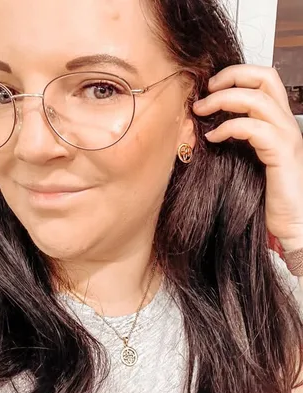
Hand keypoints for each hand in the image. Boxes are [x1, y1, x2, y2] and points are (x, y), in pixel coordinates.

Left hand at [192, 65, 302, 251]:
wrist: (291, 220)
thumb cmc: (264, 190)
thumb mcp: (245, 155)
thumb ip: (234, 135)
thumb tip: (202, 124)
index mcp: (277, 120)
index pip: (263, 79)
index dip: (235, 74)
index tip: (209, 87)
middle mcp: (285, 122)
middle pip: (265, 77)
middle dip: (231, 76)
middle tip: (205, 91)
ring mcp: (286, 136)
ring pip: (257, 99)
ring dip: (222, 100)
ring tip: (200, 112)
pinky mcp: (282, 153)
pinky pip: (253, 128)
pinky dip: (228, 128)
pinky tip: (213, 138)